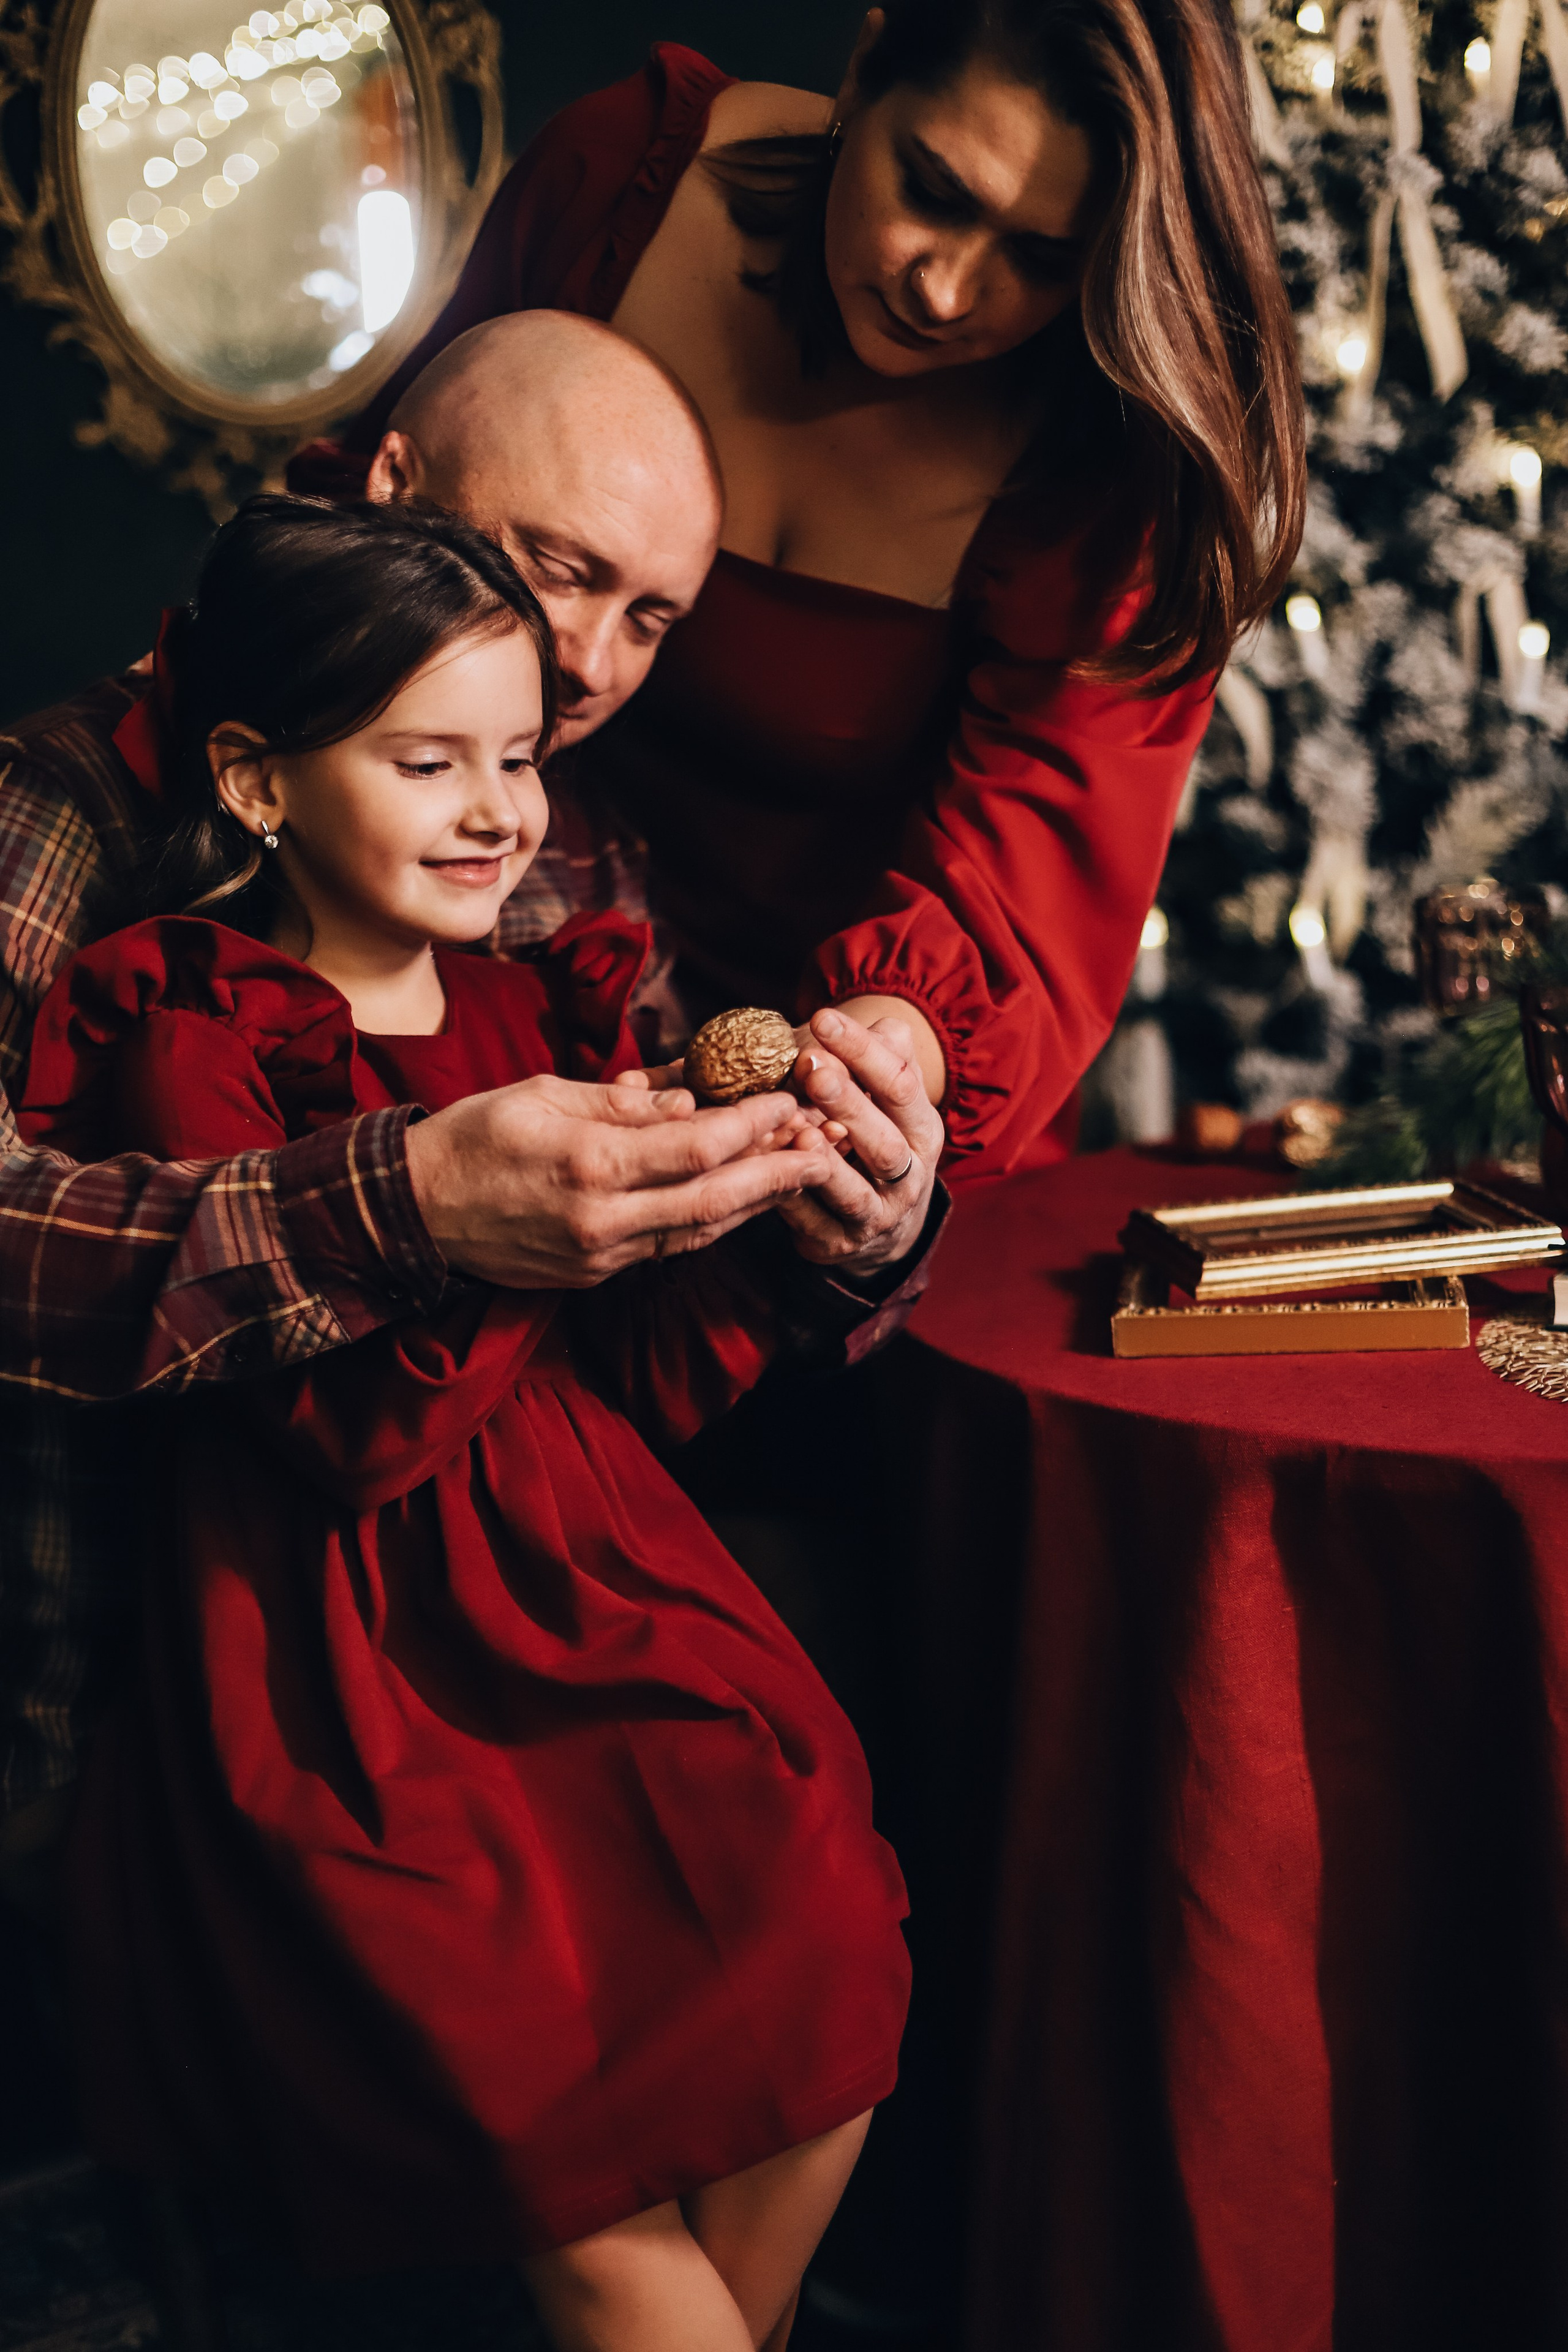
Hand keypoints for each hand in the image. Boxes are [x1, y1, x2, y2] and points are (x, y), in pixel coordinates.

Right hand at [405, 1073, 834, 1289]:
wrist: (414, 1213)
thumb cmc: (472, 1137)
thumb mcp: (541, 1094)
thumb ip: (622, 1102)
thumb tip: (689, 1103)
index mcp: (588, 1164)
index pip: (695, 1148)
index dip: (752, 1127)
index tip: (790, 1102)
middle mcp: (602, 1220)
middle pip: (716, 1201)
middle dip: (780, 1173)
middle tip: (829, 1148)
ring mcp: (601, 1255)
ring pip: (701, 1232)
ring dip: (758, 1203)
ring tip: (804, 1172)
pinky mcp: (595, 1275)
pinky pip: (670, 1246)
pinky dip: (714, 1221)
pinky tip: (745, 1200)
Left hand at [776, 1008, 943, 1273]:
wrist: (881, 1221)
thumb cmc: (872, 1135)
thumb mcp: (886, 1096)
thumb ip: (885, 1057)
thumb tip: (884, 1025)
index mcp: (922, 1130)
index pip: (902, 1086)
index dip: (864, 1051)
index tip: (823, 1018)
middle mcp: (909, 1177)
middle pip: (884, 1143)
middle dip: (849, 1103)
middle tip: (811, 1063)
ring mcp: (876, 1216)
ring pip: (853, 1191)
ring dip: (824, 1160)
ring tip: (797, 1126)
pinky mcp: (838, 1243)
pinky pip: (812, 1224)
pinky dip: (790, 1199)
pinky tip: (766, 1170)